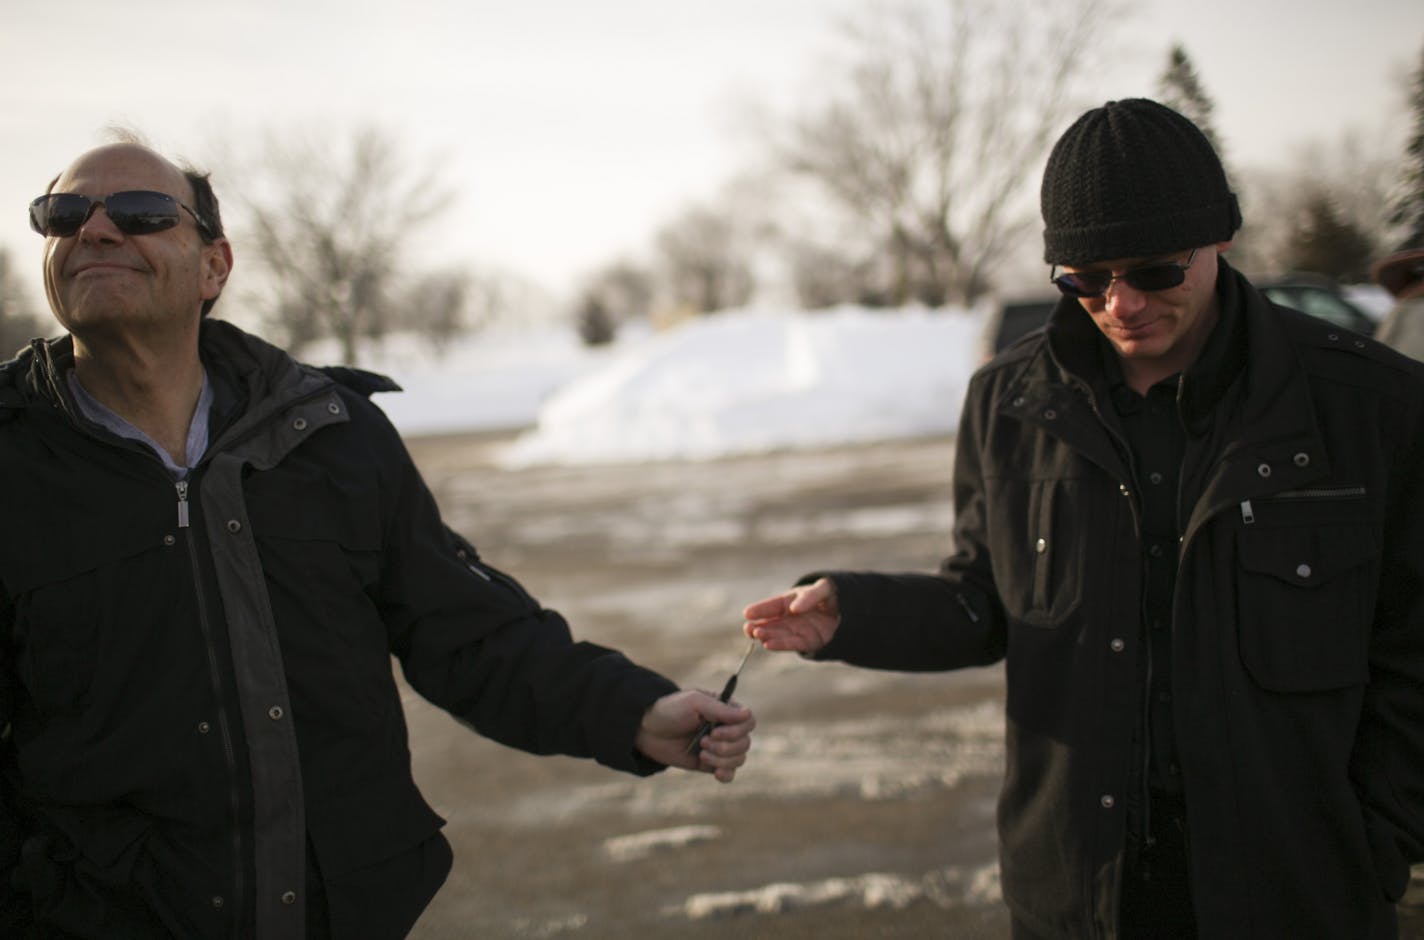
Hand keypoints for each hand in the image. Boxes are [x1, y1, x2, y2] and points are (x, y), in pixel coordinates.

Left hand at [635, 690, 754, 782]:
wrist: (646, 731)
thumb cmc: (669, 710)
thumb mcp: (694, 702)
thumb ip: (721, 710)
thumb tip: (748, 714)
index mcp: (724, 711)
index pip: (749, 722)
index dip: (736, 730)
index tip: (714, 730)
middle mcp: (726, 729)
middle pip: (745, 743)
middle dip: (725, 746)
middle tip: (703, 741)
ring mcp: (719, 747)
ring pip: (739, 759)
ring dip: (722, 758)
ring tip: (701, 752)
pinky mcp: (709, 764)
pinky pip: (729, 773)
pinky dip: (726, 774)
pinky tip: (715, 772)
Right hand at [743, 577, 840, 653]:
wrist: (856, 611)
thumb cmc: (835, 596)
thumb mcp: (824, 589)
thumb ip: (810, 596)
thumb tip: (794, 609)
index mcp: (792, 601)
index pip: (774, 605)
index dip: (760, 609)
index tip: (747, 613)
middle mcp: (792, 618)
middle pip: (773, 623)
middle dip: (760, 625)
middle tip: (749, 628)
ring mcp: (800, 631)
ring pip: (780, 634)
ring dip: (768, 635)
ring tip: (757, 635)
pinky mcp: (811, 643)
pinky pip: (794, 644)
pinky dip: (781, 645)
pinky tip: (769, 644)